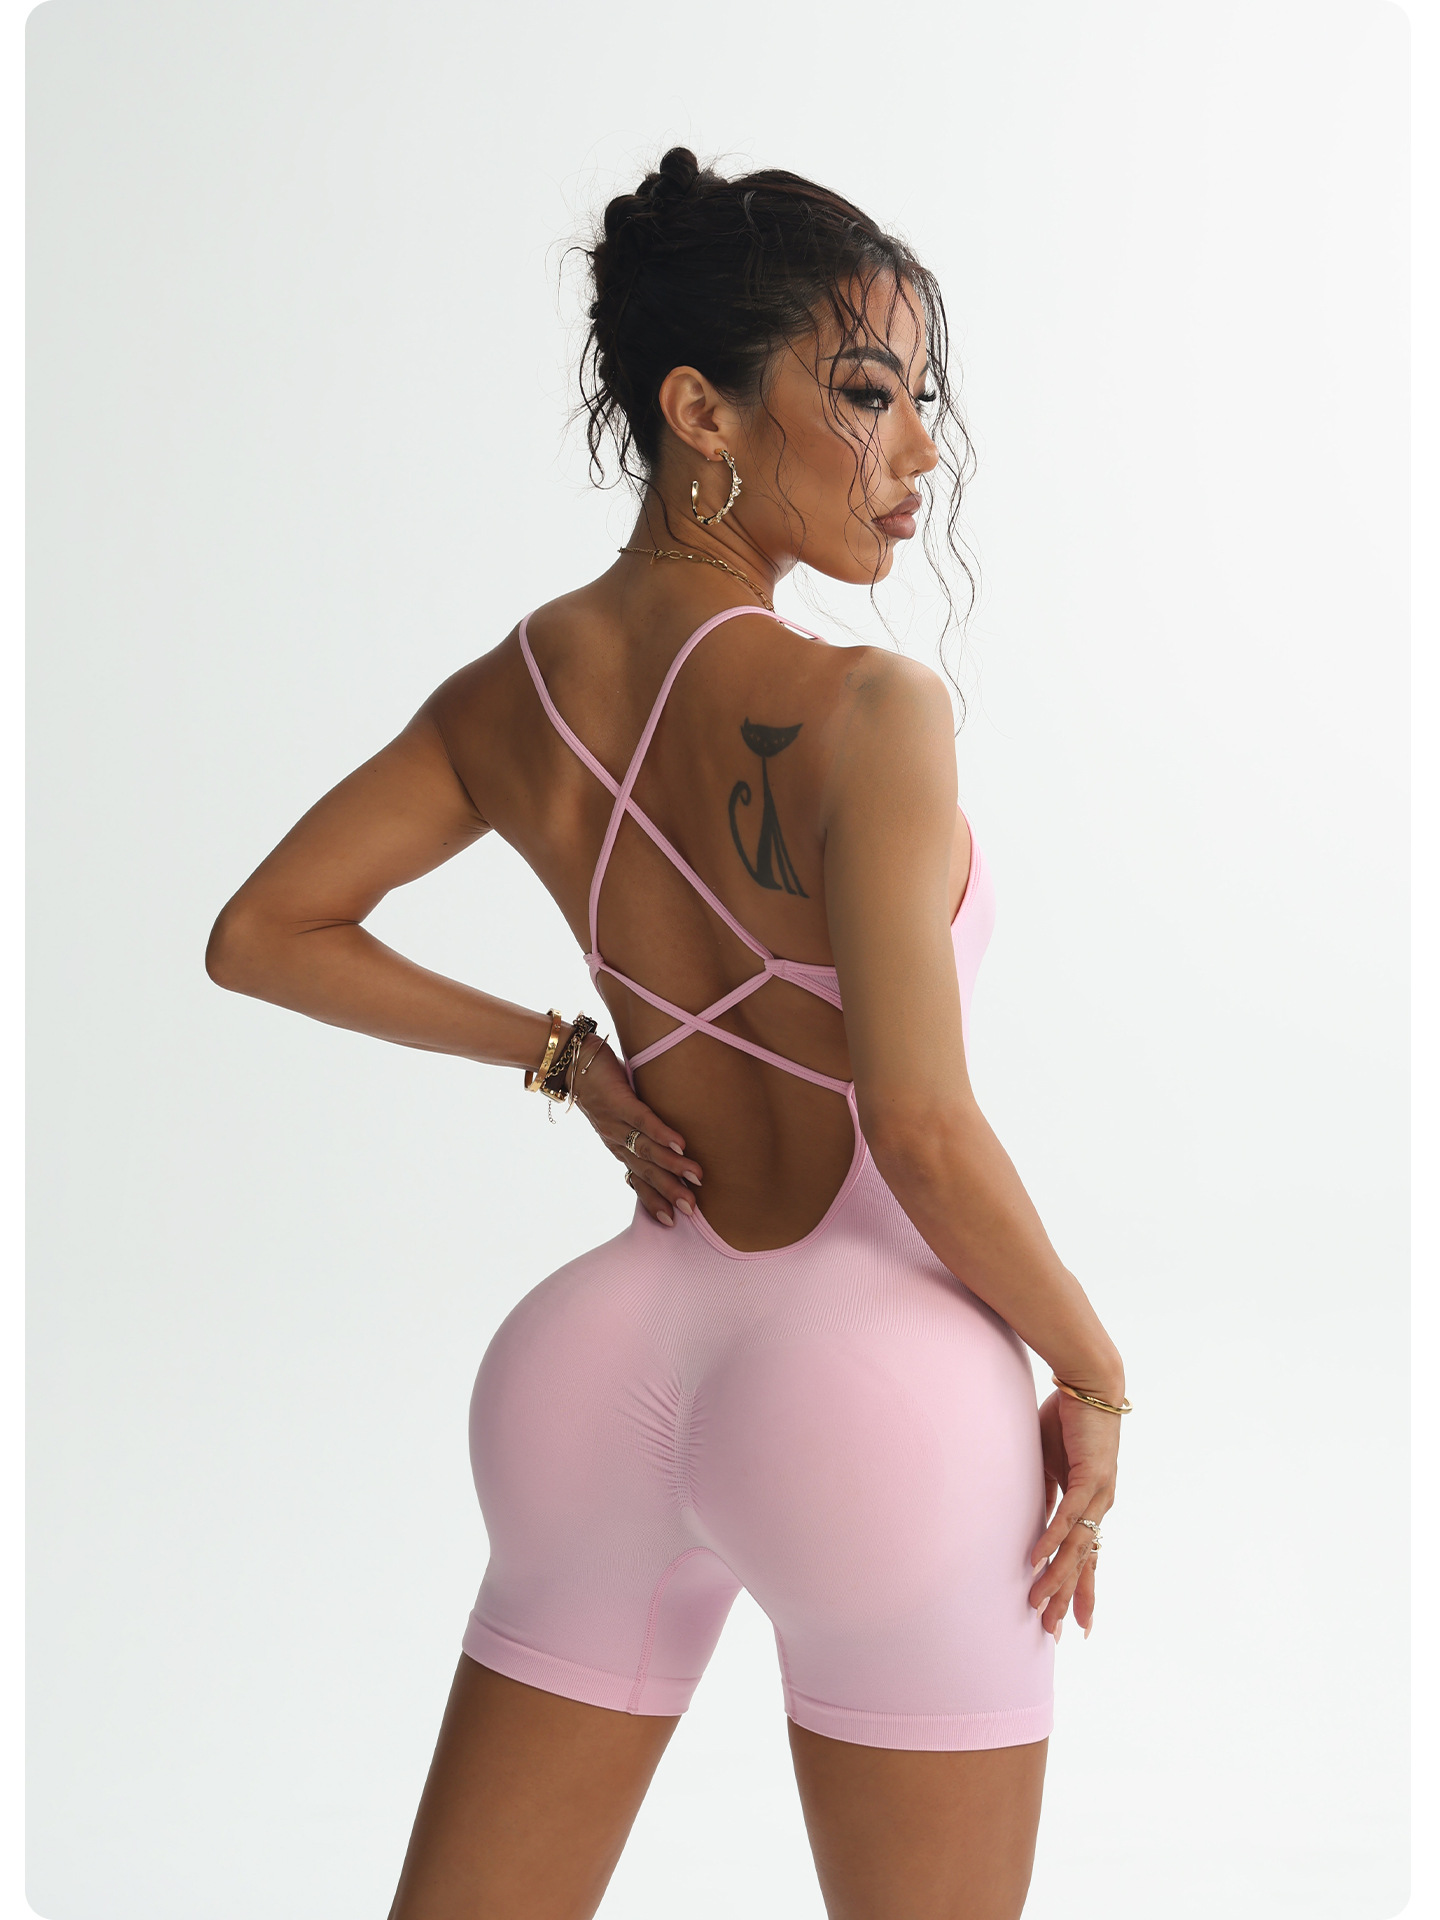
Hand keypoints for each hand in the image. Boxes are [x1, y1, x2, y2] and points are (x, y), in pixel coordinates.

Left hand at [571, 1036, 703, 1226]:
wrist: (568, 1061)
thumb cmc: (601, 1085)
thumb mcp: (621, 1112)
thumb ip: (643, 1126)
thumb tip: (673, 1139)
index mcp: (618, 1146)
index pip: (637, 1179)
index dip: (653, 1200)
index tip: (671, 1221)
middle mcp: (615, 1140)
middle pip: (645, 1171)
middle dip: (668, 1191)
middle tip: (691, 1209)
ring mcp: (614, 1122)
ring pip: (646, 1149)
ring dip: (672, 1166)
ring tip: (695, 1177)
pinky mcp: (617, 1100)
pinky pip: (642, 1120)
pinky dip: (661, 1134)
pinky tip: (680, 1144)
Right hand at [1028, 1387, 1120, 1640]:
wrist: (1090, 1383)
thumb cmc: (1068, 1418)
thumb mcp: (1051, 1463)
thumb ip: (1047, 1492)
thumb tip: (1034, 1517)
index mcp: (1090, 1503)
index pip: (1085, 1555)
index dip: (1079, 1588)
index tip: (1075, 1622)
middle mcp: (1099, 1505)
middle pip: (1084, 1562)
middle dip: (1069, 1598)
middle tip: (1055, 1634)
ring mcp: (1098, 1494)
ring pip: (1076, 1546)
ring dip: (1056, 1577)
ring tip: (1039, 1603)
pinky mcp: (1090, 1476)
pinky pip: (1068, 1514)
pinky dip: (1053, 1538)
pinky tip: (1039, 1560)